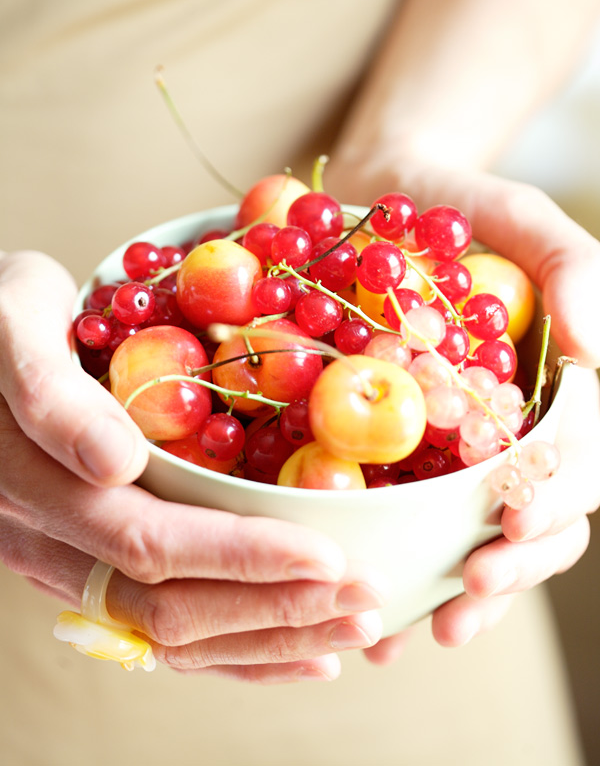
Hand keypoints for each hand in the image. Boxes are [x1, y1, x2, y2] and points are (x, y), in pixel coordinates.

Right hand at [0, 251, 386, 681]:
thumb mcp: (14, 320)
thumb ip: (49, 392)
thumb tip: (114, 463)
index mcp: (34, 481)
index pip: (148, 540)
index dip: (241, 556)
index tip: (328, 558)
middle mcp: (48, 540)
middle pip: (168, 606)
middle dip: (275, 610)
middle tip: (366, 603)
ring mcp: (68, 560)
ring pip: (170, 633)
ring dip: (269, 639)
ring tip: (352, 631)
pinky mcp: (91, 562)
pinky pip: (162, 627)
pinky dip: (235, 648)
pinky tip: (298, 652)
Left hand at [325, 158, 599, 662]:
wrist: (378, 196)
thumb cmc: (460, 205)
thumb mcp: (522, 218)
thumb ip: (575, 271)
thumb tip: (594, 353)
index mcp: (554, 393)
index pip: (578, 464)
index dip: (556, 500)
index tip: (513, 521)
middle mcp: (508, 432)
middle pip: (534, 519)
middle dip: (510, 567)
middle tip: (467, 596)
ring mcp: (451, 447)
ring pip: (473, 537)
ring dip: (456, 595)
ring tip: (417, 632)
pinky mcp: (391, 449)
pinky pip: (401, 516)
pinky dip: (394, 564)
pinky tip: (371, 599)